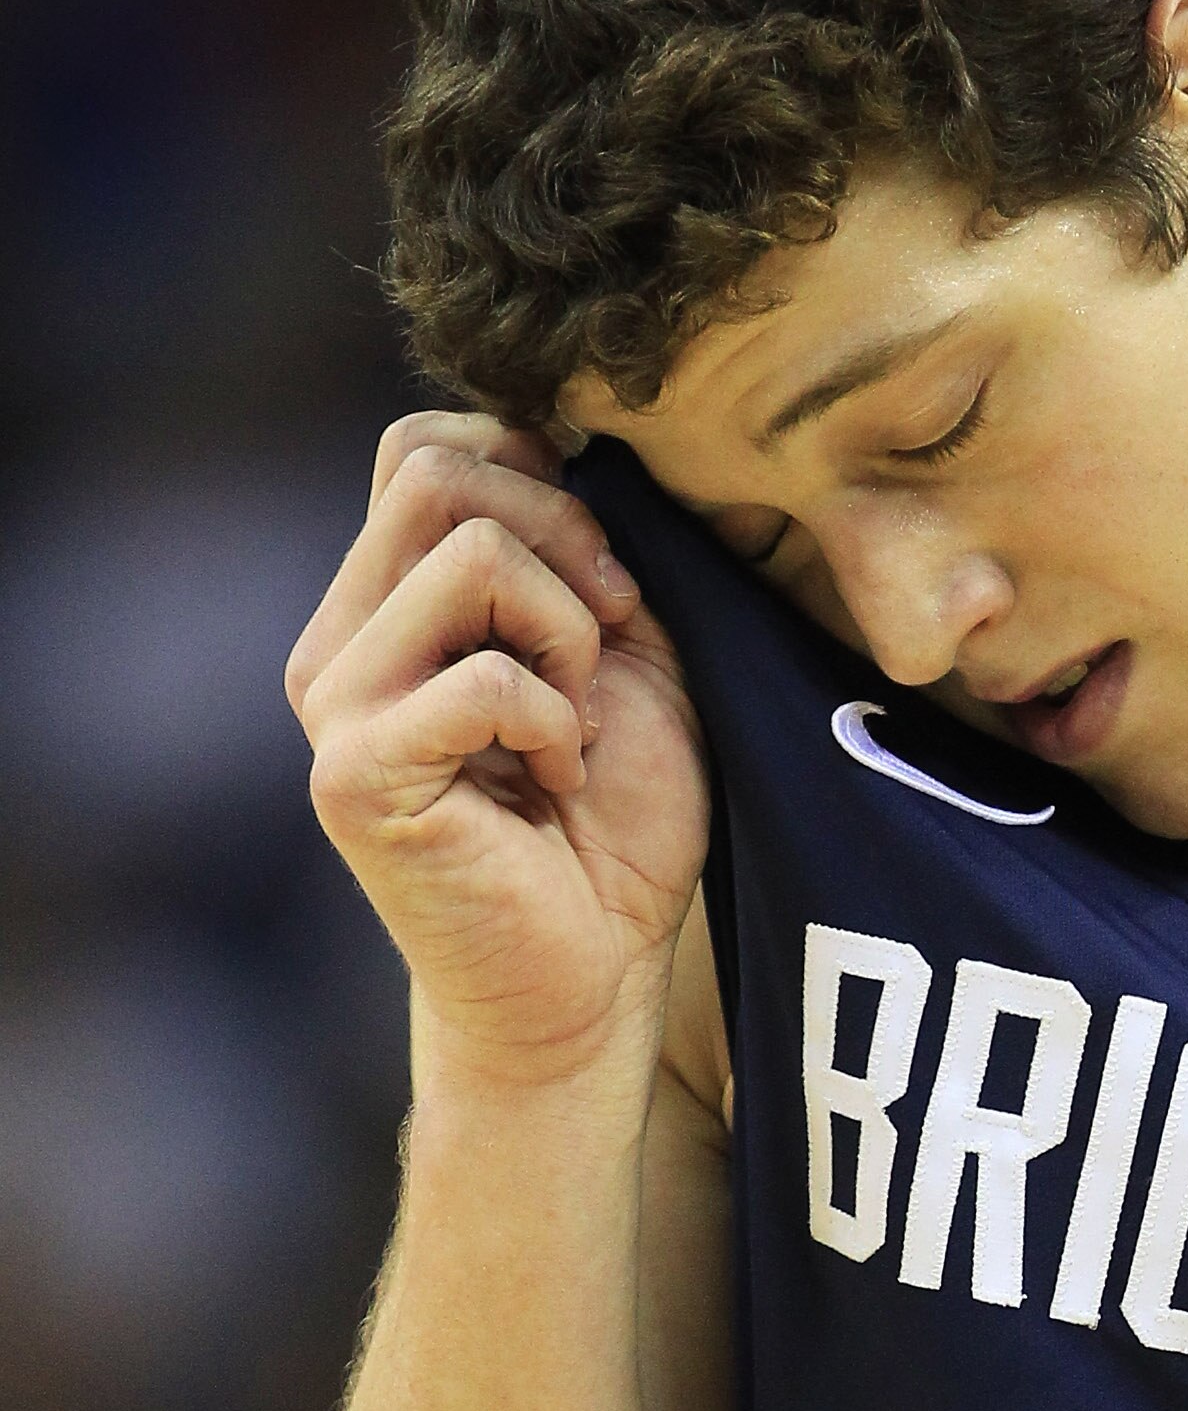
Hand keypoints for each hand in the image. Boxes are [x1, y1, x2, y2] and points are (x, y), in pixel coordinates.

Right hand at [290, 414, 710, 1094]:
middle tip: (610, 643)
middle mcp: (338, 645)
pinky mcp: (357, 776)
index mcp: (385, 606)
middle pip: (435, 469)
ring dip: (568, 631)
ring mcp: (336, 707)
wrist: (594, 977)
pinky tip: (557, 779)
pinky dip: (555, 719)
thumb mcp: (628, 655)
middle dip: (564, 538)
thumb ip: (586, 550)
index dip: (539, 475)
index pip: (422, 445)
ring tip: (576, 721)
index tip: (613, 579)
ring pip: (466, 549)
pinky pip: (483, 675)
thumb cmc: (615, 825)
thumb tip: (568, 434)